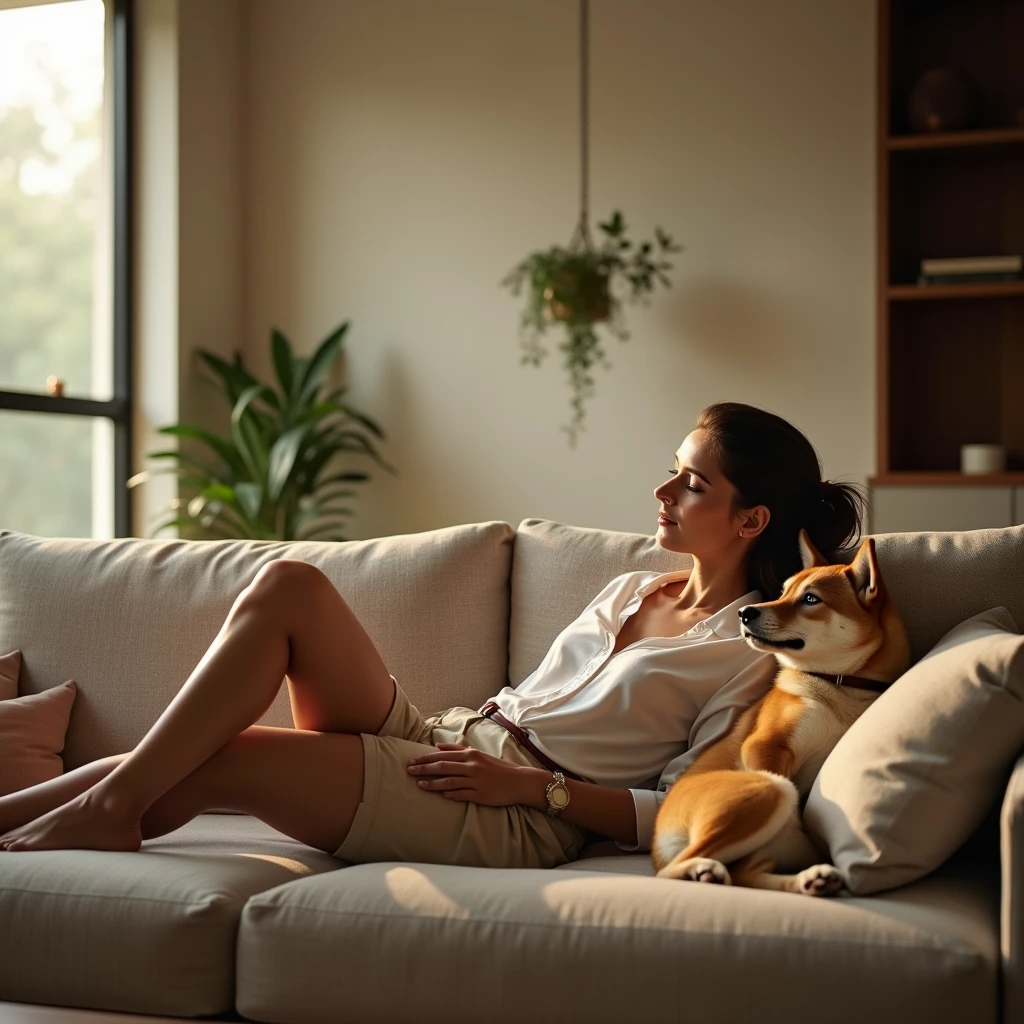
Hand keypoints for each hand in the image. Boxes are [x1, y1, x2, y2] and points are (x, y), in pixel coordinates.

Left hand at [406, 744, 538, 806]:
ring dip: (433, 783)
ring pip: (449, 781)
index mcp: (471, 754)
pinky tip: (440, 795)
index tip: (412, 761)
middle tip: (409, 770)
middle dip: (424, 768)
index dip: (426, 758)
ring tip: (419, 785)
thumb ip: (458, 749)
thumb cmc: (497, 767)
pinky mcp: (480, 794)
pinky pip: (462, 794)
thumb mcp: (478, 754)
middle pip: (443, 766)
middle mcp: (472, 765)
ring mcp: (476, 780)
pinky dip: (450, 794)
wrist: (519, 781)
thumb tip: (438, 745)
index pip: (443, 755)